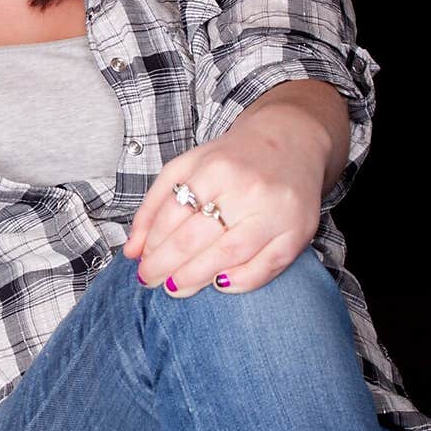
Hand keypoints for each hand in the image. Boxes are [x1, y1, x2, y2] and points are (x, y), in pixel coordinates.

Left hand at [121, 109, 324, 296]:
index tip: (142, 261)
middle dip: (166, 265)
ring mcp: (276, 211)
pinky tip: (218, 285)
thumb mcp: (188, 167)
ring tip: (175, 287)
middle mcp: (248, 188)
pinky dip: (240, 282)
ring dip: (195, 278)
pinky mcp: (299, 231)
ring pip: (229, 255)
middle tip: (151, 279)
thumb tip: (132, 251)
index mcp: (217, 167)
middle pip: (197, 237)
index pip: (174, 213)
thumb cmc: (234, 160)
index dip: (153, 243)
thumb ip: (155, 205)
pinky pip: (266, 266)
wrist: (292, 143)